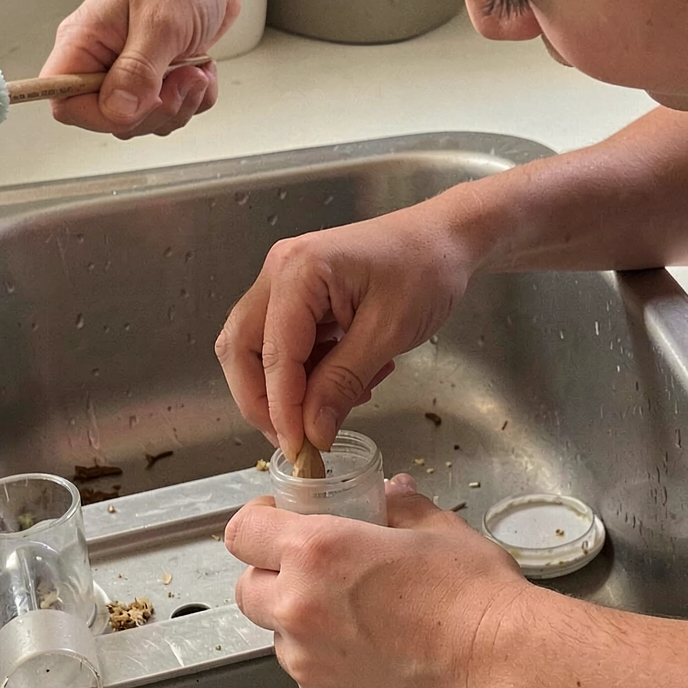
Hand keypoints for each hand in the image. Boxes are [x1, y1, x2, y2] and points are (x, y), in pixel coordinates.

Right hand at [42, 0, 240, 136]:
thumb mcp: (159, 22)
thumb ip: (137, 71)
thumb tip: (118, 112)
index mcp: (83, 41)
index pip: (64, 101)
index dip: (97, 115)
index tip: (135, 103)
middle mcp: (102, 60)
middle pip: (110, 119)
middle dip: (154, 110)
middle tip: (179, 79)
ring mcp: (131, 70)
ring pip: (145, 120)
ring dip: (179, 104)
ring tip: (195, 69)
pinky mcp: (158, 77)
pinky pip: (172, 112)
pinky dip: (195, 98)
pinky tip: (202, 69)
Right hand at [214, 198, 482, 457]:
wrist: (445, 237)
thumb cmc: (427, 269)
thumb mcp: (388, 332)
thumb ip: (343, 382)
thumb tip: (312, 432)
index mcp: (299, 270)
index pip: (272, 353)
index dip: (280, 408)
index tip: (299, 449)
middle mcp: (279, 271)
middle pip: (242, 349)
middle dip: (263, 401)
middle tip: (298, 440)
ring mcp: (285, 281)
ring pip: (256, 349)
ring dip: (286, 389)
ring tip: (336, 404)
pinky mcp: (298, 295)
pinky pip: (284, 344)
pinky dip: (305, 373)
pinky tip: (347, 379)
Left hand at [226, 476, 530, 687]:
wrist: (504, 671)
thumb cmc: (476, 596)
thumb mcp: (438, 530)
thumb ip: (400, 509)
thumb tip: (392, 494)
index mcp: (317, 552)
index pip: (243, 530)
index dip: (260, 523)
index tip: (280, 523)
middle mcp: (299, 610)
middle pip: (249, 590)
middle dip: (274, 579)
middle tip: (320, 576)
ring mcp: (310, 667)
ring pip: (282, 640)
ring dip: (305, 628)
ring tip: (362, 624)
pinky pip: (313, 682)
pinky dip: (332, 670)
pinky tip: (379, 661)